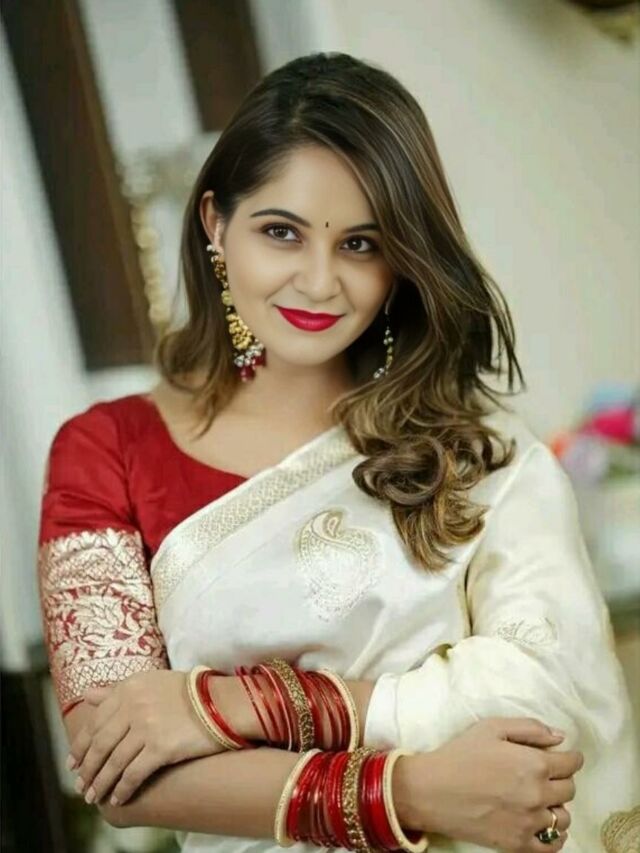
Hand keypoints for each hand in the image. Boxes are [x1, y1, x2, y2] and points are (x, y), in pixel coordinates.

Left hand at [68, 670, 222, 805]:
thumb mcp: (150, 682)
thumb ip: (117, 690)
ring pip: (113, 762)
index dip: (81, 745)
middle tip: (81, 785)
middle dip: (87, 768)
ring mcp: (146, 727)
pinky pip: (133, 774)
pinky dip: (122, 789)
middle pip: (100, 744)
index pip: (95, 721)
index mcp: (129, 689)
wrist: (222, 703)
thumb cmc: (188, 692)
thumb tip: (87, 695)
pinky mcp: (160, 748)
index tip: (73, 763)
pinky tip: (118, 799)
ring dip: (100, 783)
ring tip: (94, 797)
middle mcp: (133, 706)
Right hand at [397, 717, 582, 851]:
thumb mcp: (491, 727)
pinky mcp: (519, 844)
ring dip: (556, 806)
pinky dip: (553, 835)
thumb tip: (560, 737)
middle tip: (545, 775)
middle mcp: (537, 795)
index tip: (564, 757)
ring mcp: (529, 823)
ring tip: (539, 799)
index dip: (570, 757)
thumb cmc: (460, 754)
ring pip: (563, 818)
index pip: (571, 763)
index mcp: (533, 764)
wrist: (432, 791)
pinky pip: (552, 845)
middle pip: (569, 789)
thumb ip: (529, 728)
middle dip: (561, 779)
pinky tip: (542, 823)